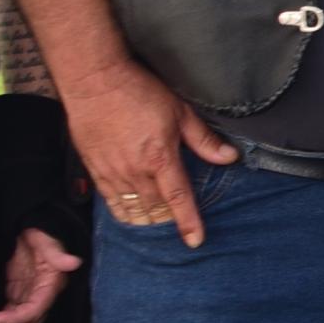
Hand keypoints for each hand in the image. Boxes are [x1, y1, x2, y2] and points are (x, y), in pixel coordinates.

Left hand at [0, 226, 81, 322]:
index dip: (15, 319)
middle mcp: (40, 296)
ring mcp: (27, 296)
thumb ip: (57, 253)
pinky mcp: (16, 294)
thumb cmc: (41, 232)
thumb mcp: (47, 240)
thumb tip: (74, 263)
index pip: (34, 311)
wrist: (31, 226)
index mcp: (50, 286)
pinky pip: (8, 314)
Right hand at [66, 58, 232, 248]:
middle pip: (155, 209)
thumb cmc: (138, 91)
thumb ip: (203, 140)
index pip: (178, 199)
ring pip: (132, 209)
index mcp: (159, 158)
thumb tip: (228, 156)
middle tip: (177, 225)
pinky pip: (110, 201)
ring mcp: (112, 172)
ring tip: (156, 224)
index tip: (195, 240)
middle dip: (167, 220)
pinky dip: (122, 211)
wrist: (95, 82)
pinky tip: (130, 213)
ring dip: (145, 219)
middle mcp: (135, 171)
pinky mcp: (95, 169)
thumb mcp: (180, 111)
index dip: (188, 222)